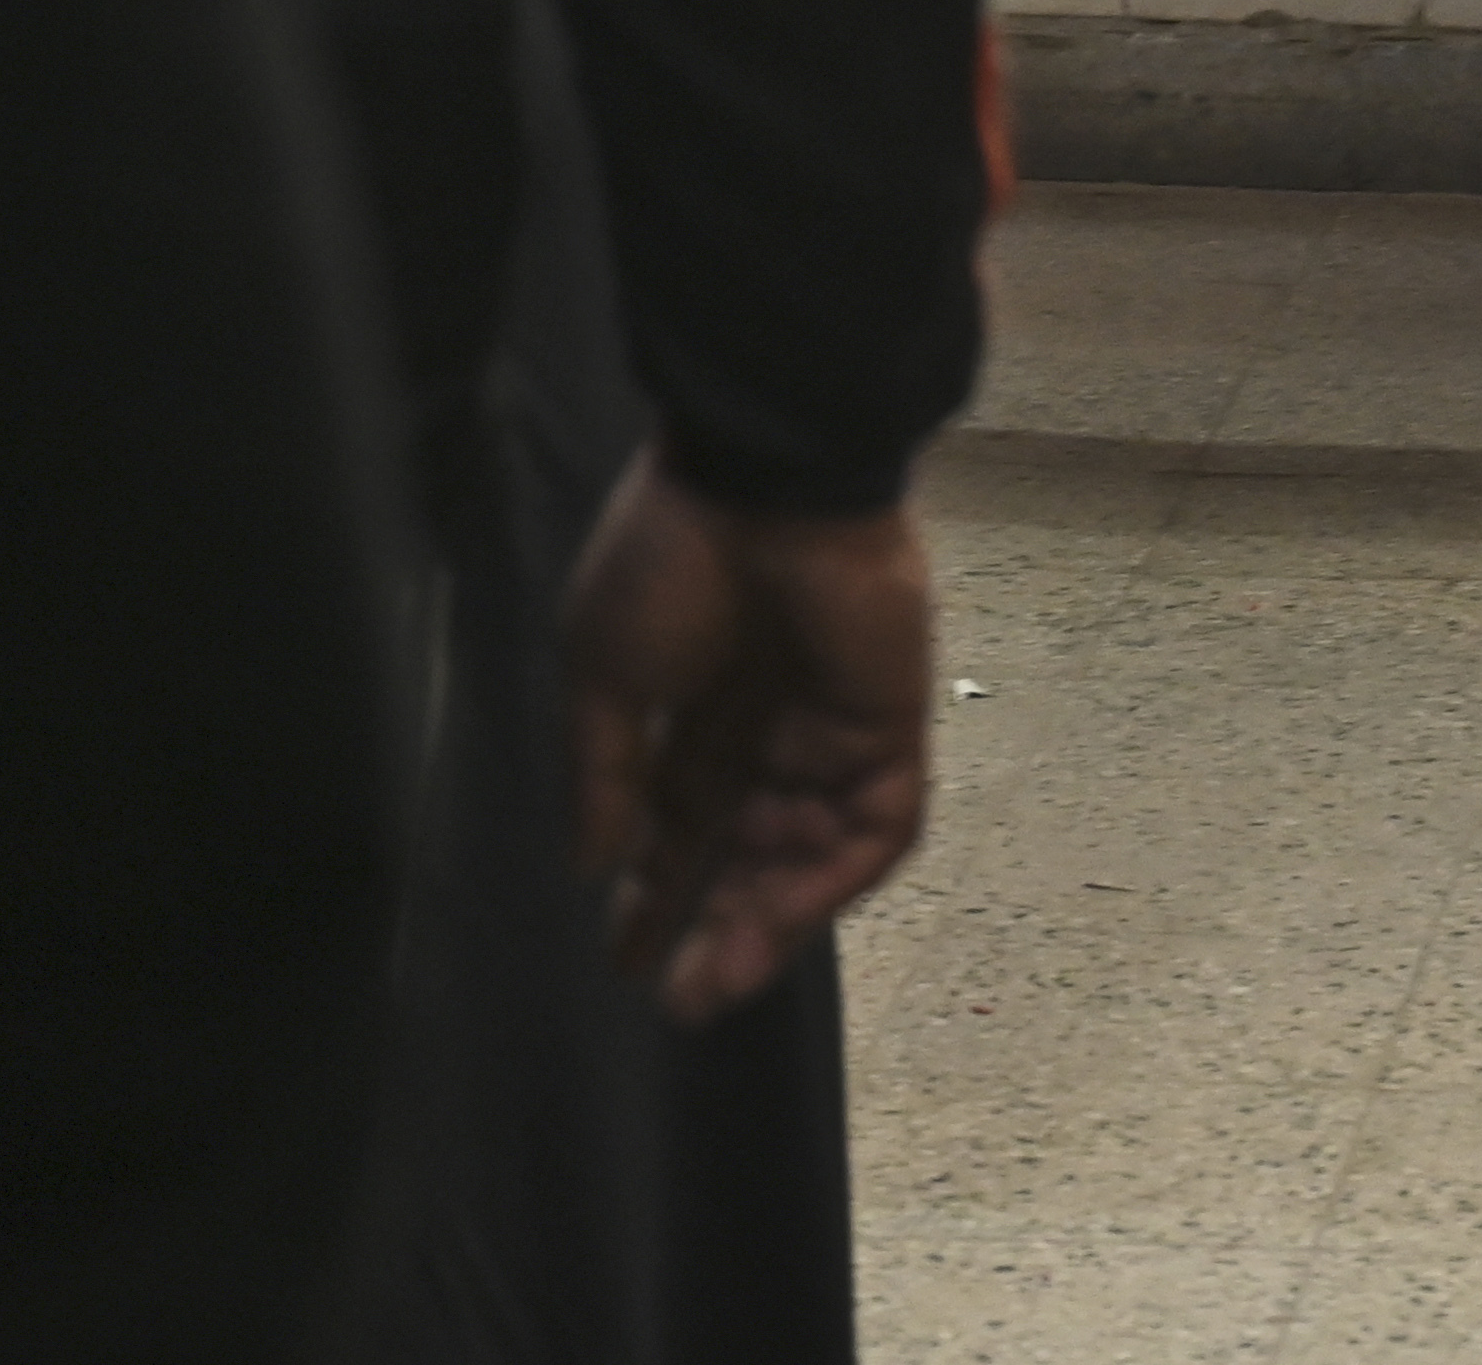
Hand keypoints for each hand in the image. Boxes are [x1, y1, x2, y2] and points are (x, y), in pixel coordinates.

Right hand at [567, 453, 937, 1021]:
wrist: (763, 482)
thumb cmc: (671, 558)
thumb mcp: (604, 671)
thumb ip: (605, 771)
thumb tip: (593, 866)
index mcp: (693, 711)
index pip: (678, 827)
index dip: (653, 894)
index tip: (622, 959)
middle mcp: (764, 732)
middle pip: (745, 856)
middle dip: (713, 929)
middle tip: (679, 999)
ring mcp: (830, 734)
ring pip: (808, 857)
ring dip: (767, 924)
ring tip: (715, 981)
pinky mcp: (888, 730)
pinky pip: (874, 828)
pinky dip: (831, 880)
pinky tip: (776, 925)